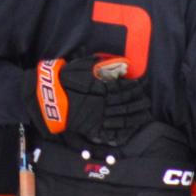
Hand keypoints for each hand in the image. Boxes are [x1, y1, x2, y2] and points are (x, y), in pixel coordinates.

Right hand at [23, 56, 151, 145]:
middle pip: (126, 105)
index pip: (125, 89)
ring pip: (121, 119)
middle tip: (148, 104)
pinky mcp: (90, 128)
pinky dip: (120, 133)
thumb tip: (120, 62)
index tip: (143, 88)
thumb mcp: (83, 65)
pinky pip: (108, 132)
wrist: (47, 96)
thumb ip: (101, 65)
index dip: (135, 89)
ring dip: (134, 118)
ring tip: (144, 118)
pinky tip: (129, 132)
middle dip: (139, 105)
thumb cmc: (64, 78)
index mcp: (102, 88)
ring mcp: (97, 117)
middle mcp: (103, 103)